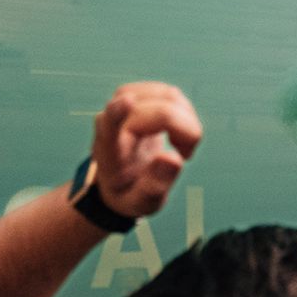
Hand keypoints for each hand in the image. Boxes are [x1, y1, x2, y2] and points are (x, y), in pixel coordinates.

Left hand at [89, 84, 201, 219]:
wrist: (118, 179)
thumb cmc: (128, 192)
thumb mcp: (140, 202)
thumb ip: (155, 185)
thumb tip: (174, 158)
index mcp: (109, 149)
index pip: (109, 124)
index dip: (118, 111)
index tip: (126, 102)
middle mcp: (113, 119)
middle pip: (160, 110)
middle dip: (186, 131)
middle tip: (186, 155)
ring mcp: (124, 101)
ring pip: (169, 95)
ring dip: (187, 121)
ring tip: (181, 145)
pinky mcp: (138, 95)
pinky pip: (170, 93)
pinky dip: (184, 113)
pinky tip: (177, 132)